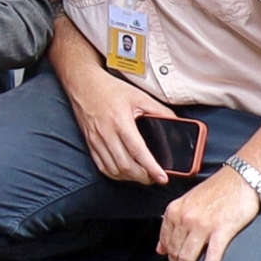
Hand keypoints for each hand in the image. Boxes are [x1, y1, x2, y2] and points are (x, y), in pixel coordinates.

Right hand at [62, 56, 187, 186]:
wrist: (83, 82)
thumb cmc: (110, 88)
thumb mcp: (139, 97)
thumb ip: (160, 111)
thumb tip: (177, 123)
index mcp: (120, 121)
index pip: (138, 151)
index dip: (151, 168)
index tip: (162, 178)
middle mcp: (106, 132)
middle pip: (125, 165)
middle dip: (143, 177)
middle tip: (155, 178)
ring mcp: (96, 139)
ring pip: (113, 169)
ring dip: (129, 177)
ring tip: (142, 176)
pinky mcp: (89, 142)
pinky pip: (101, 165)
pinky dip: (115, 173)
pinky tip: (124, 172)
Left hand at [162, 166, 260, 260]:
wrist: (241, 179)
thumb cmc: (217, 190)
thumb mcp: (187, 202)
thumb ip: (173, 223)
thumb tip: (160, 248)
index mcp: (174, 211)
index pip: (165, 242)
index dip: (168, 260)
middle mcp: (184, 218)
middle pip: (174, 252)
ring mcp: (202, 224)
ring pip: (188, 256)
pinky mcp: (222, 229)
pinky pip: (212, 254)